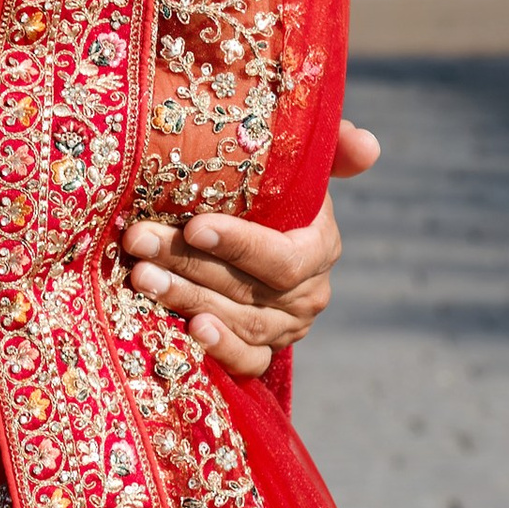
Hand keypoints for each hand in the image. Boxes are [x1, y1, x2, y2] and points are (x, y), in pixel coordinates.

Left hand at [121, 120, 380, 379]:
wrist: (243, 232)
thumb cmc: (265, 187)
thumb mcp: (296, 162)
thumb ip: (331, 148)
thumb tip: (369, 146)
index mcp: (319, 246)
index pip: (283, 257)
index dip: (241, 245)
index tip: (195, 227)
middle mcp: (308, 292)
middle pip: (249, 289)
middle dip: (188, 264)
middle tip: (139, 243)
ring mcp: (287, 327)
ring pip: (240, 321)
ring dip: (186, 299)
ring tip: (141, 277)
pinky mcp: (264, 351)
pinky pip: (248, 361)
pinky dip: (220, 349)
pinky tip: (188, 331)